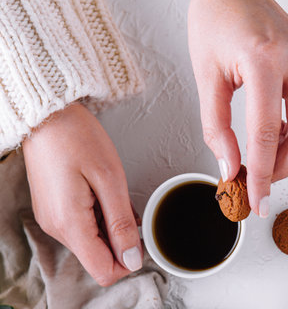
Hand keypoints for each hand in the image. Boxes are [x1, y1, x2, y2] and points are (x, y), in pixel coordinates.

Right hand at [23, 103, 141, 285]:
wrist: (48, 116)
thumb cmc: (78, 138)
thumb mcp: (109, 179)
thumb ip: (121, 223)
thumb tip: (132, 258)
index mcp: (69, 224)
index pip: (103, 270)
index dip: (128, 259)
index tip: (140, 234)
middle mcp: (56, 228)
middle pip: (98, 256)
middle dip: (121, 236)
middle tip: (126, 201)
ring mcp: (53, 220)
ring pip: (92, 241)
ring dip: (111, 222)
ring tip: (112, 191)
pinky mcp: (54, 210)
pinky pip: (83, 225)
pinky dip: (100, 214)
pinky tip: (103, 190)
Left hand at [188, 0, 287, 216]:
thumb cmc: (214, 21)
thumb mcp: (205, 75)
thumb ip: (216, 126)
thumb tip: (230, 166)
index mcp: (263, 60)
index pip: (265, 133)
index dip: (260, 174)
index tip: (256, 200)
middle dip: (285, 165)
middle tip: (261, 178)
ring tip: (269, 152)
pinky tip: (281, 129)